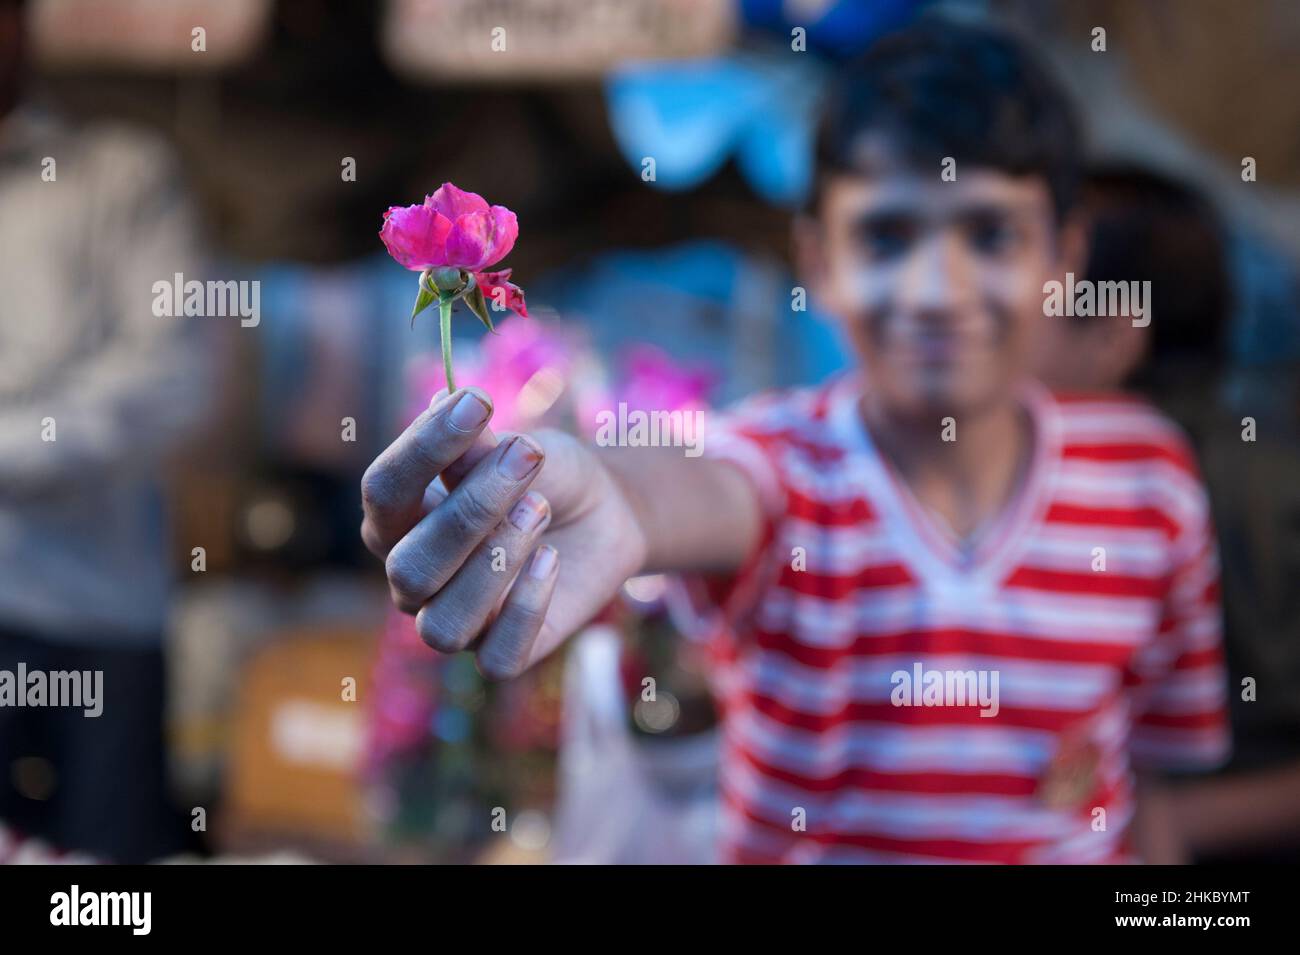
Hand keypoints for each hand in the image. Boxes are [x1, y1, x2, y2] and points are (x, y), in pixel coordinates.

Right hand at [360, 387, 646, 678]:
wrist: (604, 514)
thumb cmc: (543, 476)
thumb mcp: (519, 449)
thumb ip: (481, 447)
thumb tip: (448, 409)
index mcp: (398, 519)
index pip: (383, 490)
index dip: (424, 447)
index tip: (477, 401)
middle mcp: (413, 576)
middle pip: (410, 565)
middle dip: (469, 512)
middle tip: (526, 462)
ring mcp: (454, 620)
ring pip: (444, 625)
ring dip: (493, 565)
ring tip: (538, 510)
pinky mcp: (502, 653)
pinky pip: (498, 657)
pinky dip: (525, 609)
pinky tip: (551, 560)